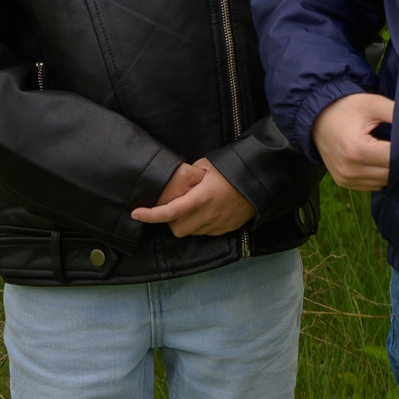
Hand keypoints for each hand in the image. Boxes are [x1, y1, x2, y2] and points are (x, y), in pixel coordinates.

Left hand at [130, 158, 257, 237]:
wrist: (263, 178)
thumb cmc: (233, 168)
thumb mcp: (208, 165)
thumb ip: (189, 175)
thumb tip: (176, 182)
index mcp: (201, 197)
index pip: (169, 211)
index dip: (150, 215)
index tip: (136, 213)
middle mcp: (208, 214)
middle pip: (177, 229)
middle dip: (172, 221)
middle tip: (177, 207)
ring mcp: (219, 224)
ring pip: (192, 232)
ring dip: (188, 223)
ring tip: (197, 207)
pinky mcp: (228, 228)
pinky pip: (207, 233)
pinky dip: (203, 225)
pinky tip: (210, 211)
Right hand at [313, 92, 394, 191]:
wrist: (316, 118)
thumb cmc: (347, 108)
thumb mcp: (373, 104)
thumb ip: (397, 113)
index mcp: (358, 150)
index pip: (395, 158)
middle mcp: (350, 169)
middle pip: (391, 173)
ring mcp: (346, 179)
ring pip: (383, 181)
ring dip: (390, 169)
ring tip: (390, 150)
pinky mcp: (344, 183)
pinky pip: (372, 185)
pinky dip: (379, 174)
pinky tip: (379, 159)